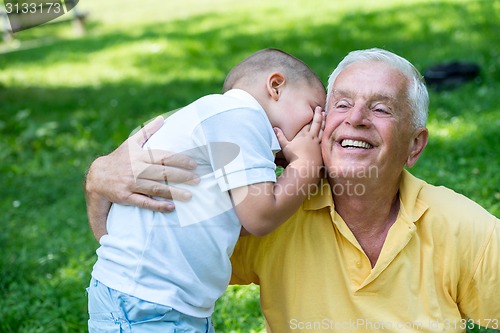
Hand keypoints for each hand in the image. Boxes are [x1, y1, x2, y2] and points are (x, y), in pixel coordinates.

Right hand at [85, 116, 199, 212]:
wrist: (97, 177)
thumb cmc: (119, 159)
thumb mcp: (131, 143)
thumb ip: (148, 131)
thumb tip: (162, 118)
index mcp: (139, 155)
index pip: (163, 156)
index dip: (179, 160)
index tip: (193, 164)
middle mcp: (136, 169)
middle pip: (162, 172)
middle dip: (181, 176)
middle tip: (197, 179)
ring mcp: (131, 183)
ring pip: (156, 188)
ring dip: (174, 192)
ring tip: (190, 195)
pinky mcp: (126, 196)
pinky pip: (144, 202)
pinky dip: (158, 205)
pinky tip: (171, 207)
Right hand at [273, 106, 324, 166]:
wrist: (305, 167)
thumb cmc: (294, 157)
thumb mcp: (285, 146)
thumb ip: (280, 136)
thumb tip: (274, 128)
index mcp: (304, 135)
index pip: (309, 122)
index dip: (313, 115)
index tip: (316, 109)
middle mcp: (312, 137)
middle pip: (317, 124)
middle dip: (319, 115)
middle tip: (321, 109)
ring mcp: (318, 143)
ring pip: (323, 130)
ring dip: (324, 122)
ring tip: (326, 117)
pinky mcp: (322, 150)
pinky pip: (326, 138)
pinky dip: (327, 133)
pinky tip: (328, 132)